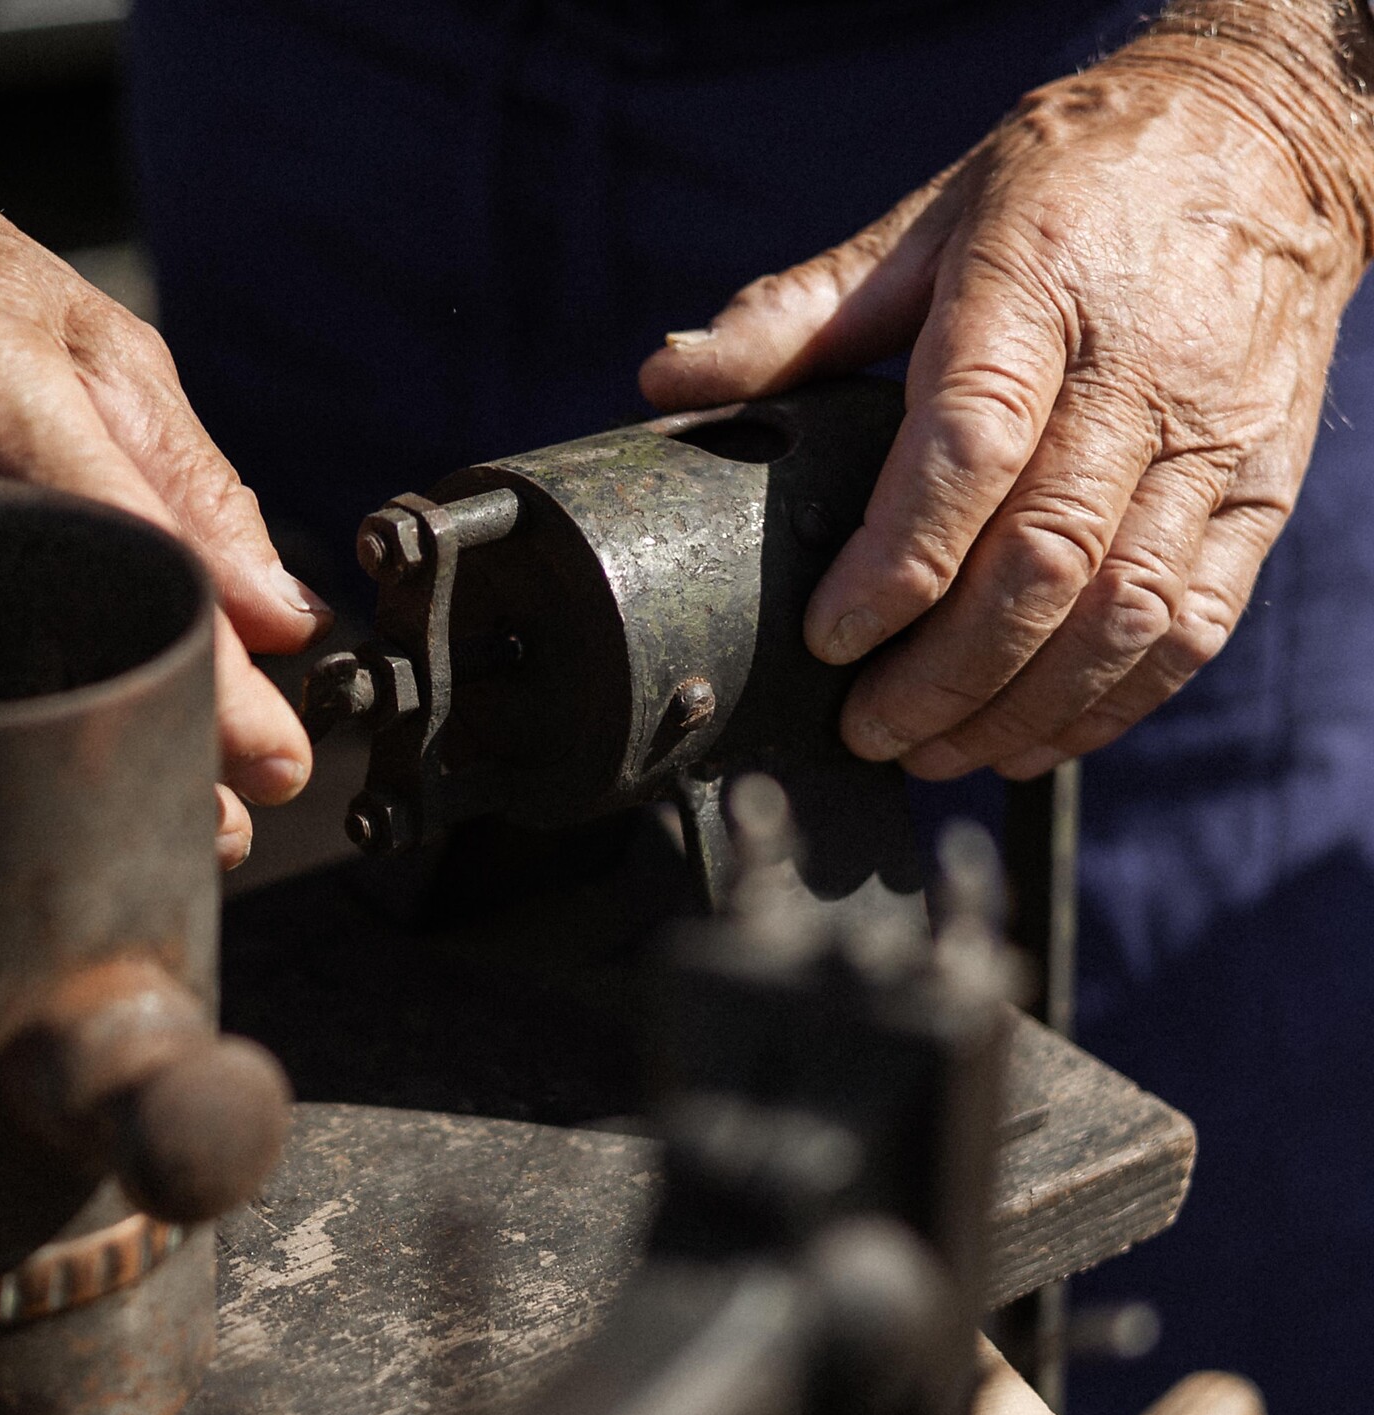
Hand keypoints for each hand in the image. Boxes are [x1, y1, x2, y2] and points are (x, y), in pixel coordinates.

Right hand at [0, 153, 325, 866]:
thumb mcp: (99, 344)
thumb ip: (197, 487)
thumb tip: (284, 622)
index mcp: (2, 417)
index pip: (138, 584)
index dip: (217, 696)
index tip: (277, 767)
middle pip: (54, 682)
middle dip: (147, 762)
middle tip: (221, 813)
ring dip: (67, 764)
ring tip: (138, 783)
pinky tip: (28, 733)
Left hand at [641, 17, 1371, 778]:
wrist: (1263, 143)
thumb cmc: (1068, 188)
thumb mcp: (928, 223)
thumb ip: (798, 314)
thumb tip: (669, 377)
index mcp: (1035, 294)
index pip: (967, 449)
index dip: (896, 563)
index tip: (829, 639)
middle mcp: (1139, 371)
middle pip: (1045, 556)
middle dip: (946, 673)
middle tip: (867, 729)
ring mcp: (1214, 436)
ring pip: (1126, 610)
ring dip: (1023, 707)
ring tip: (935, 753)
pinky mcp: (1264, 486)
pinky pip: (1195, 619)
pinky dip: (1112, 703)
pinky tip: (1033, 738)